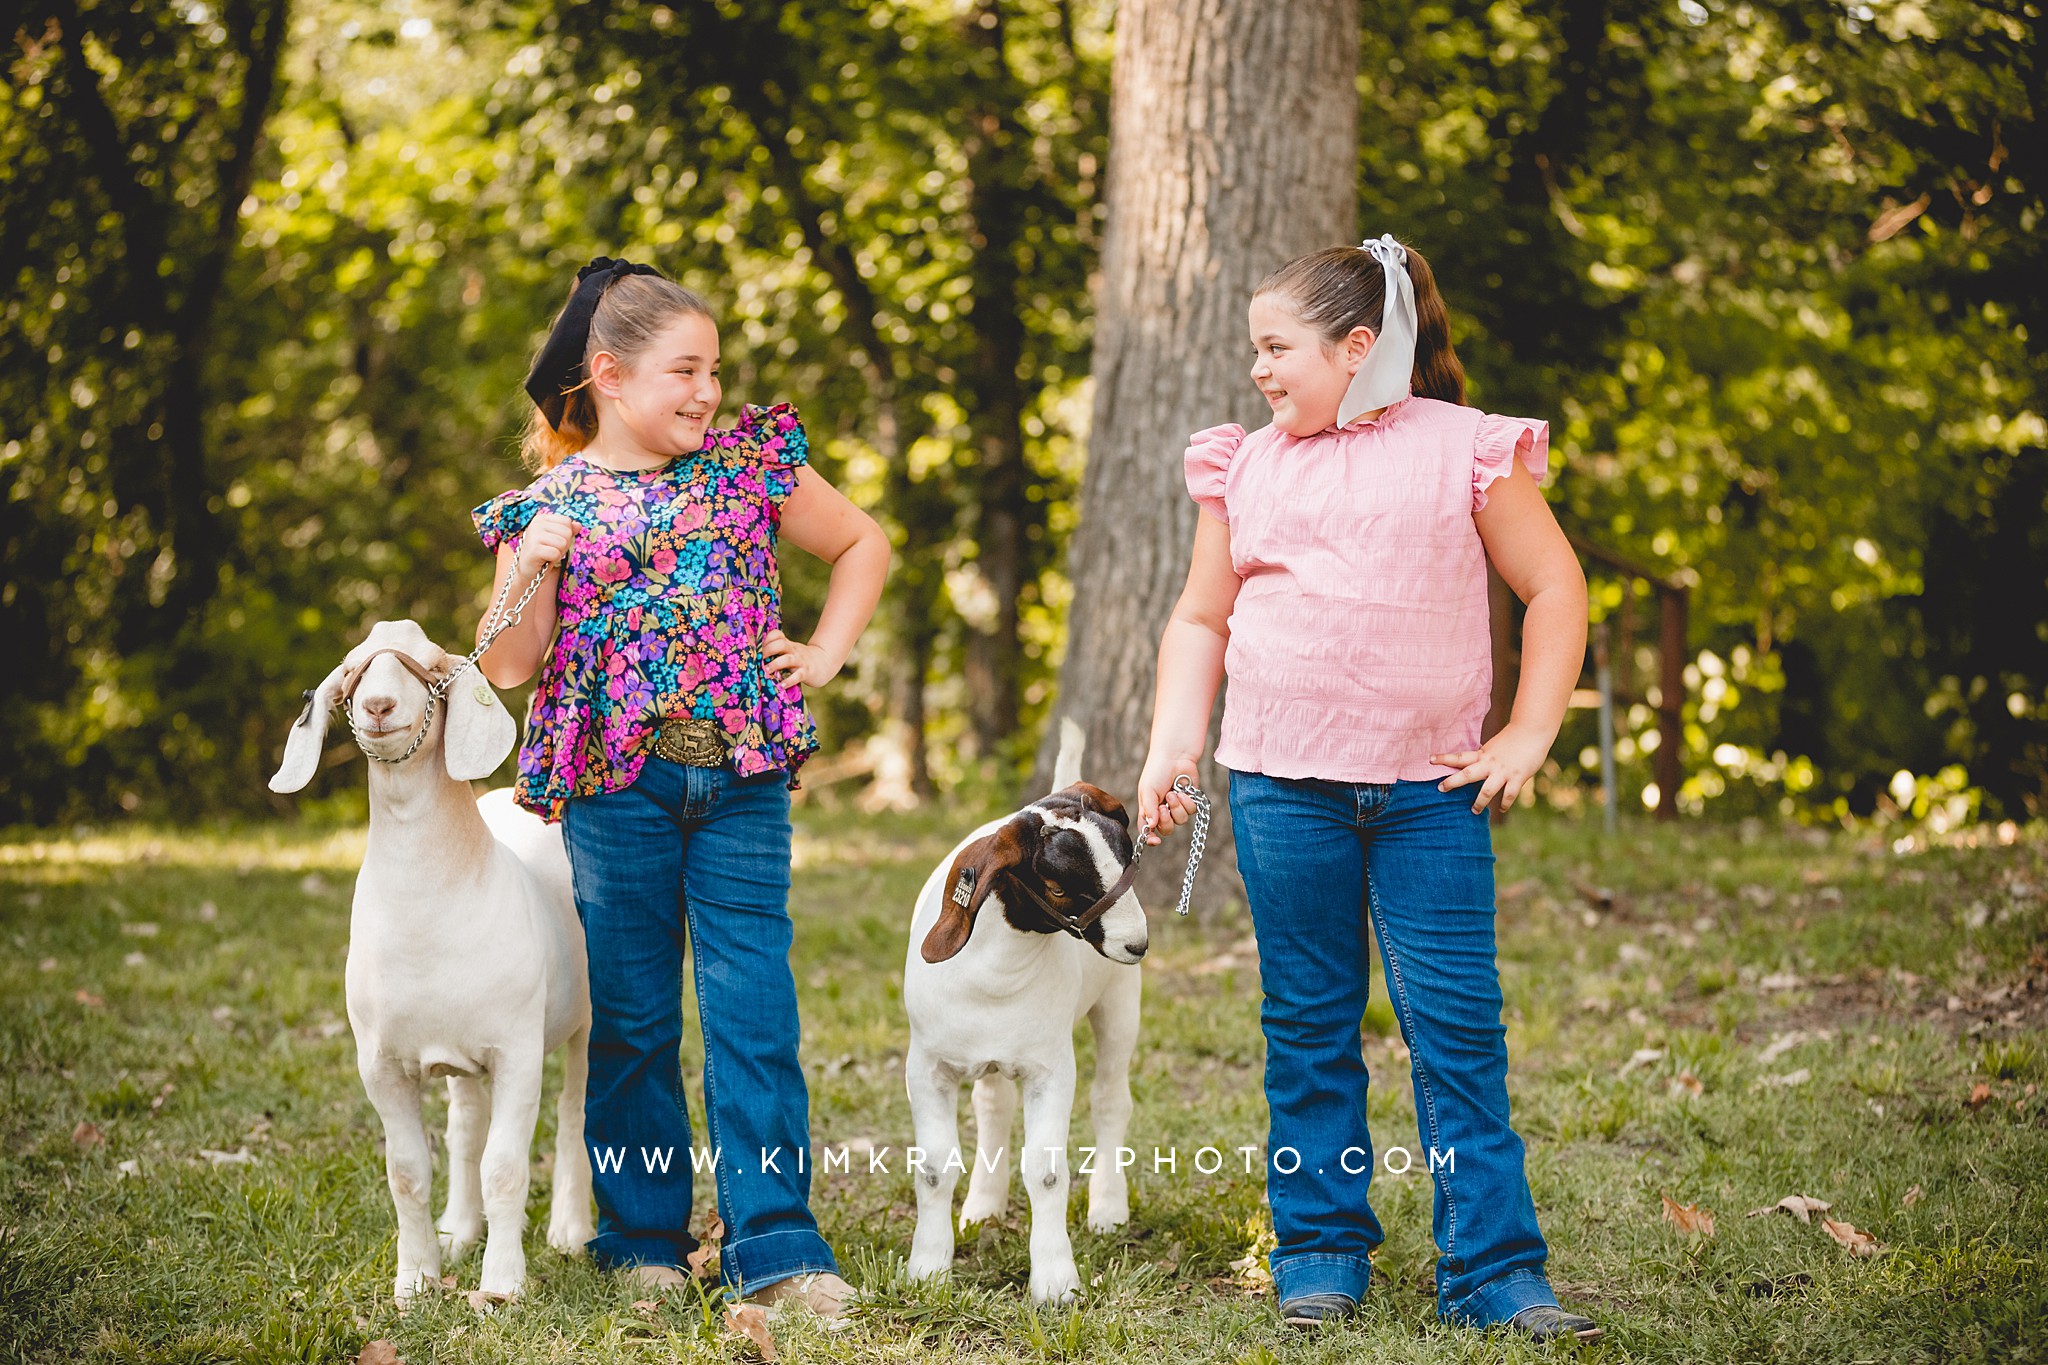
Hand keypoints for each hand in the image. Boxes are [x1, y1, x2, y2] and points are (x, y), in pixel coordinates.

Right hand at [519, 512, 575, 571]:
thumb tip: (578, 525)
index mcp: (541, 519)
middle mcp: (536, 524)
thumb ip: (568, 530)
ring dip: (559, 552)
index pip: (567, 521)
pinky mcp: (534, 549)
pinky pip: (556, 553)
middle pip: (567, 532)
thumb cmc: (544, 553)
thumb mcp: (557, 539)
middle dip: (564, 545)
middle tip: (551, 550)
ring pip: (563, 543)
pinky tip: (545, 560)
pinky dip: (554, 559)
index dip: (566, 535)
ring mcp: (533, 536)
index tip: (554, 542)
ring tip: (548, 555)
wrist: (529, 571)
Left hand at [762, 629, 839, 687]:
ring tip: (766, 671)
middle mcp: (793, 650)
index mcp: (787, 644)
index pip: (776, 635)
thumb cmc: (799, 658)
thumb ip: (775, 651)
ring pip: (787, 659)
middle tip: (758, 660)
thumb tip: (754, 659)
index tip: (758, 648)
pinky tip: (782, 685)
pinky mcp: (806, 672)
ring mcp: (800, 661)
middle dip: (768, 650)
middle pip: (780, 644)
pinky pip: (797, 675)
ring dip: (775, 664)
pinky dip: (789, 680)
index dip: (766, 639)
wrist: (823, 663)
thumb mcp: (789, 650)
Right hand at [1136, 749, 1201, 844]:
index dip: (1150, 838)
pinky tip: (1182, 790)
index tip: (1154, 841)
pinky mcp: (1190, 801)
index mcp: (1148, 809)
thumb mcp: (1147, 790)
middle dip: (1166, 821)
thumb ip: (1148, 809)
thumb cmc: (1157, 771)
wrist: (1175, 757)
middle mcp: (1162, 810)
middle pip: (1166, 829)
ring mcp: (1177, 806)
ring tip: (1173, 793)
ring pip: (1181, 821)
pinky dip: (1187, 802)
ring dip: (1177, 808)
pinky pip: (1191, 811)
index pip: (1147, 829)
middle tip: (1164, 807)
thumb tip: (1151, 827)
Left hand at [1433, 723, 1553, 813]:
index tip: (1430, 760)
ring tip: (1473, 811)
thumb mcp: (1494, 746)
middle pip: (1468, 774)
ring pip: (1487, 790)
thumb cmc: (1514, 738)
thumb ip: (1485, 756)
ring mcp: (1503, 771)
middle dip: (1453, 782)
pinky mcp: (1518, 777)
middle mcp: (1490, 763)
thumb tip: (1475, 762)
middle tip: (1440, 788)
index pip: (1460, 757)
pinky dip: (1505, 804)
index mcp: (1483, 754)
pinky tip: (1502, 810)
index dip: (1445, 758)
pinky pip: (1509, 794)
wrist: (1532, 730)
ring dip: (1479, 802)